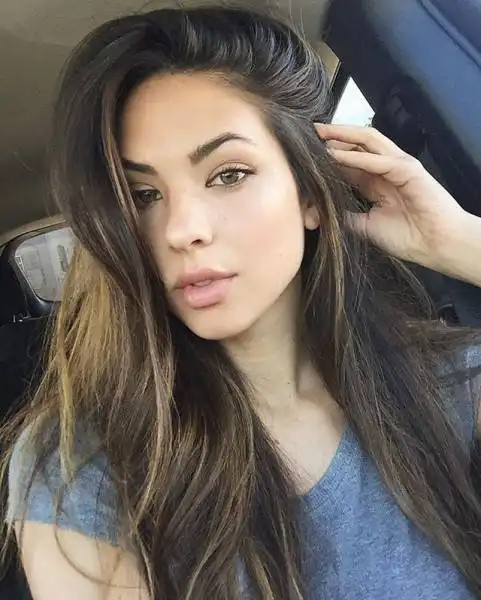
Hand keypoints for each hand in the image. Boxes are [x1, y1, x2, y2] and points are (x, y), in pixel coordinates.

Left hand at [316, 123, 468, 269]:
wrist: (436, 245)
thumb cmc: (407, 237)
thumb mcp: (365, 226)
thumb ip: (344, 216)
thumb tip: (318, 214)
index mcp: (374, 182)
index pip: (347, 162)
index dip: (326, 158)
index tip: (302, 156)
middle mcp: (384, 170)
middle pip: (356, 146)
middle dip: (332, 138)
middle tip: (307, 134)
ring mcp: (397, 166)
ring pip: (367, 142)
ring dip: (342, 136)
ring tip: (320, 133)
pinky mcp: (408, 169)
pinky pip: (378, 160)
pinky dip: (356, 157)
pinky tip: (336, 155)